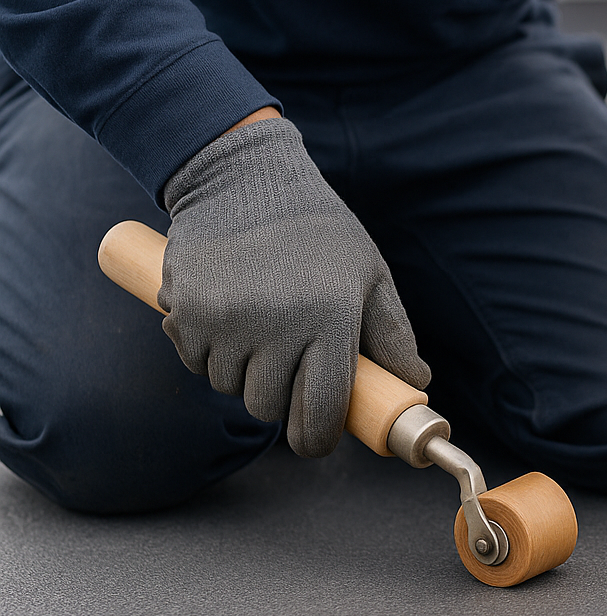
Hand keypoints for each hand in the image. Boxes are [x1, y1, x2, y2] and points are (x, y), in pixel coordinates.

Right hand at [159, 116, 428, 456]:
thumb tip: (416, 385)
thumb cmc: (320, 232)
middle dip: (279, 398)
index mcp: (329, 320)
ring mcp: (223, 318)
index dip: (315, 438)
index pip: (318, 413)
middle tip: (289, 362)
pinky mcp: (182, 309)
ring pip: (228, 385)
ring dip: (243, 371)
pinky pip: (194, 359)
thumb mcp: (370, 275)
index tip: (315, 436)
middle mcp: (274, 325)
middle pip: (266, 407)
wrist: (245, 178)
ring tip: (260, 326)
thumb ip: (393, 336)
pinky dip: (209, 350)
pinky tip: (228, 313)